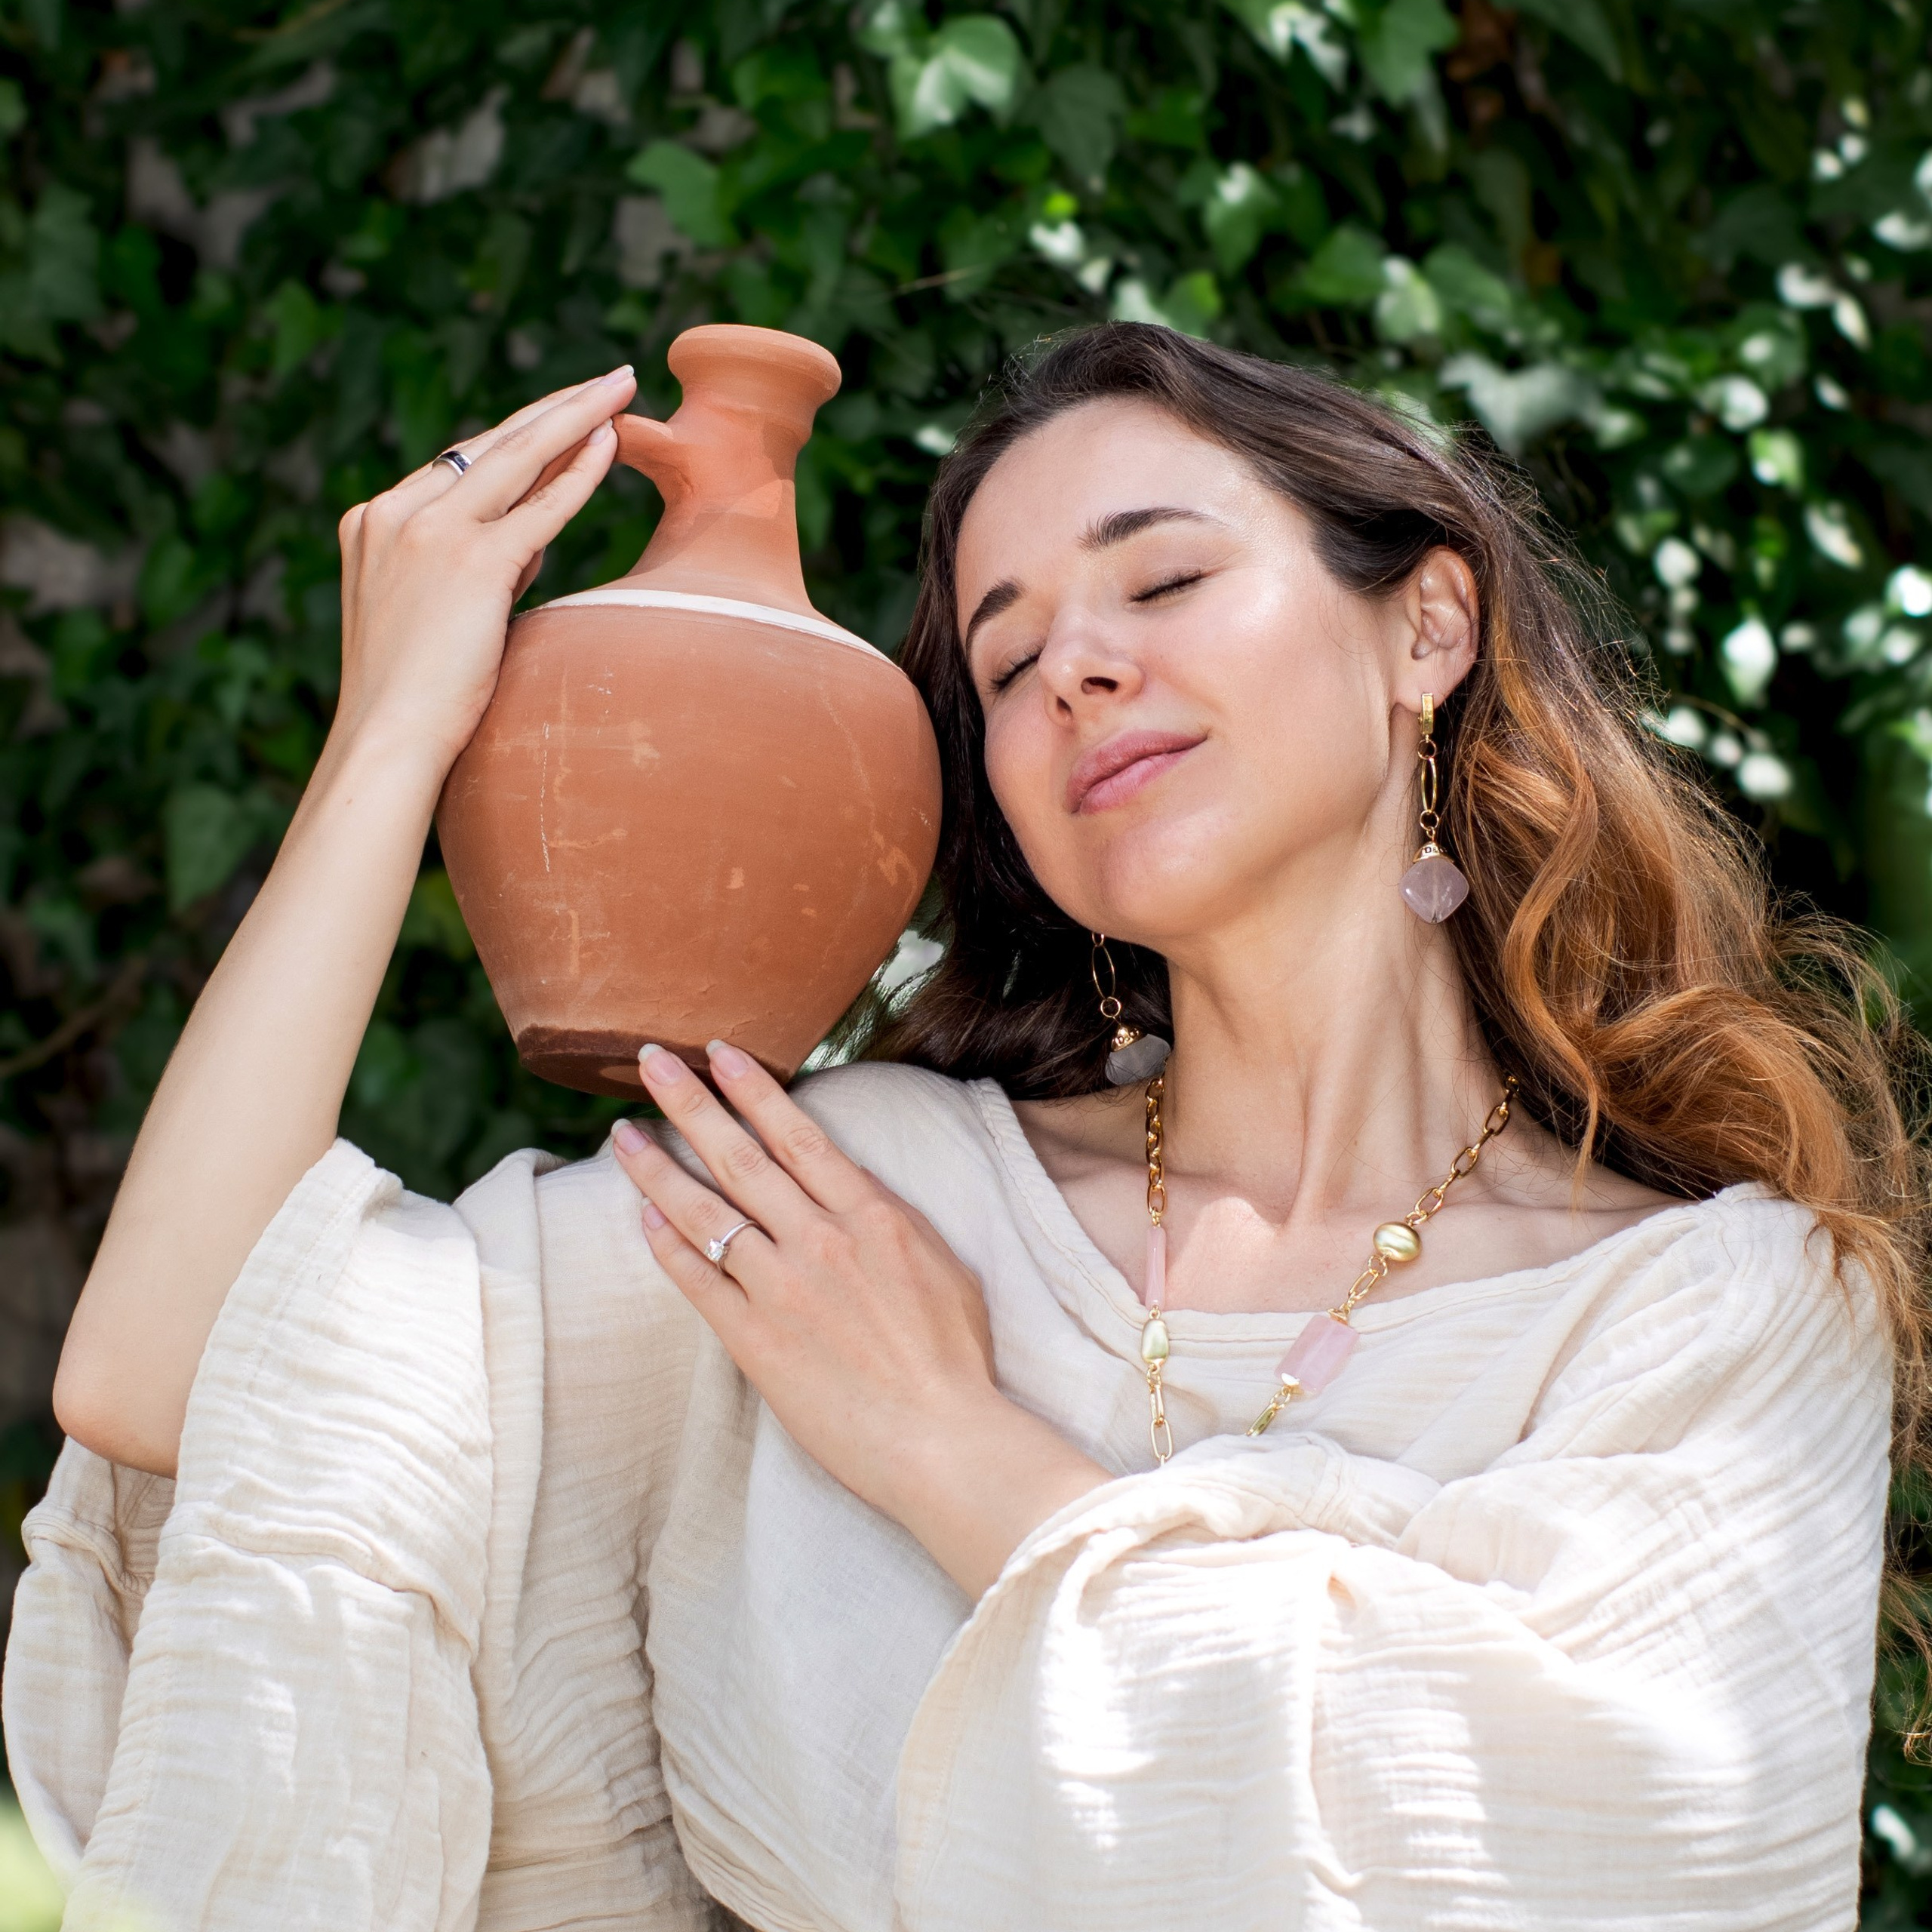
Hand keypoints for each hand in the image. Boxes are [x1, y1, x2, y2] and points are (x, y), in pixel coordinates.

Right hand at [330, 365, 637, 773]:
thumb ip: (480, 567)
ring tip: (621, 387)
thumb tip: (534, 541)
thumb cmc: (414, 700)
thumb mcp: (438, 614)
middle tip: (608, 379)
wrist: (386, 742)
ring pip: (517, 457)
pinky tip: (614, 443)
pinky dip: (581, 474)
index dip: (521, 439)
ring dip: (576, 417)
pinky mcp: (470, 563)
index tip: (563, 415)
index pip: (459, 467)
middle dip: (556, 408)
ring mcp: (429, 533)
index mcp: (373, 522)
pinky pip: (540, 507)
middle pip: (489, 444)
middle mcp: (394, 514)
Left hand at [612, 1042, 1111, 1596]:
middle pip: (740, 1156)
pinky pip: (697, 1279)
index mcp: (871, 1216)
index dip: (754, 1089)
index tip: (719, 1052)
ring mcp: (782, 1288)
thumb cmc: (956, 1360)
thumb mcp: (943, 1266)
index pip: (799, 1135)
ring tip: (622, 1134)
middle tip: (650, 1061)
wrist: (941, 1440)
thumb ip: (891, 1221)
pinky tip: (643, 1216)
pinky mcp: (754, 1340)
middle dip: (690, 1102)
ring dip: (657, 1167)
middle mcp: (820, 1240)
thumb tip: (856, 1190)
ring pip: (705, 1210)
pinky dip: (667, 1243)